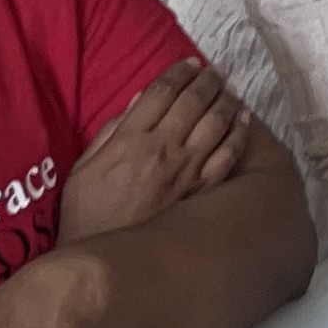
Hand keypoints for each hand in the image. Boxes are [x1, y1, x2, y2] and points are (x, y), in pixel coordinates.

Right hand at [57, 61, 247, 244]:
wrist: (105, 263)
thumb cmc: (86, 216)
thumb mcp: (84, 169)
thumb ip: (111, 132)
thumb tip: (140, 102)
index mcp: (130, 140)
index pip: (161, 91)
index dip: (178, 72)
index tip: (189, 64)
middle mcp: (162, 150)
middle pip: (193, 101)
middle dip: (207, 80)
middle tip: (215, 71)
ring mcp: (186, 172)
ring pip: (216, 123)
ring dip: (226, 100)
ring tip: (229, 90)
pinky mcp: (202, 194)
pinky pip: (227, 157)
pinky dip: (239, 134)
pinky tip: (244, 120)